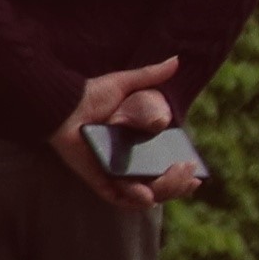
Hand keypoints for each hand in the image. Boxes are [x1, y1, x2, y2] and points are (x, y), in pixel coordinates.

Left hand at [56, 59, 185, 209]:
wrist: (62, 104)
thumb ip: (149, 76)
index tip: (196, 171)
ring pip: (145, 196)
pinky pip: (117, 198)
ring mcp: (115, 173)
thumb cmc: (89, 94)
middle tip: (186, 170)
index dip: (185, 175)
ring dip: (164, 191)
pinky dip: (133, 199)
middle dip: (179, 183)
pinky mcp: (98, 179)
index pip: (169, 168)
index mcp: (141, 147)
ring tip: (173, 176)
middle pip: (162, 185)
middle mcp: (130, 163)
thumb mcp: (123, 84)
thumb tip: (176, 60)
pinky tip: (146, 193)